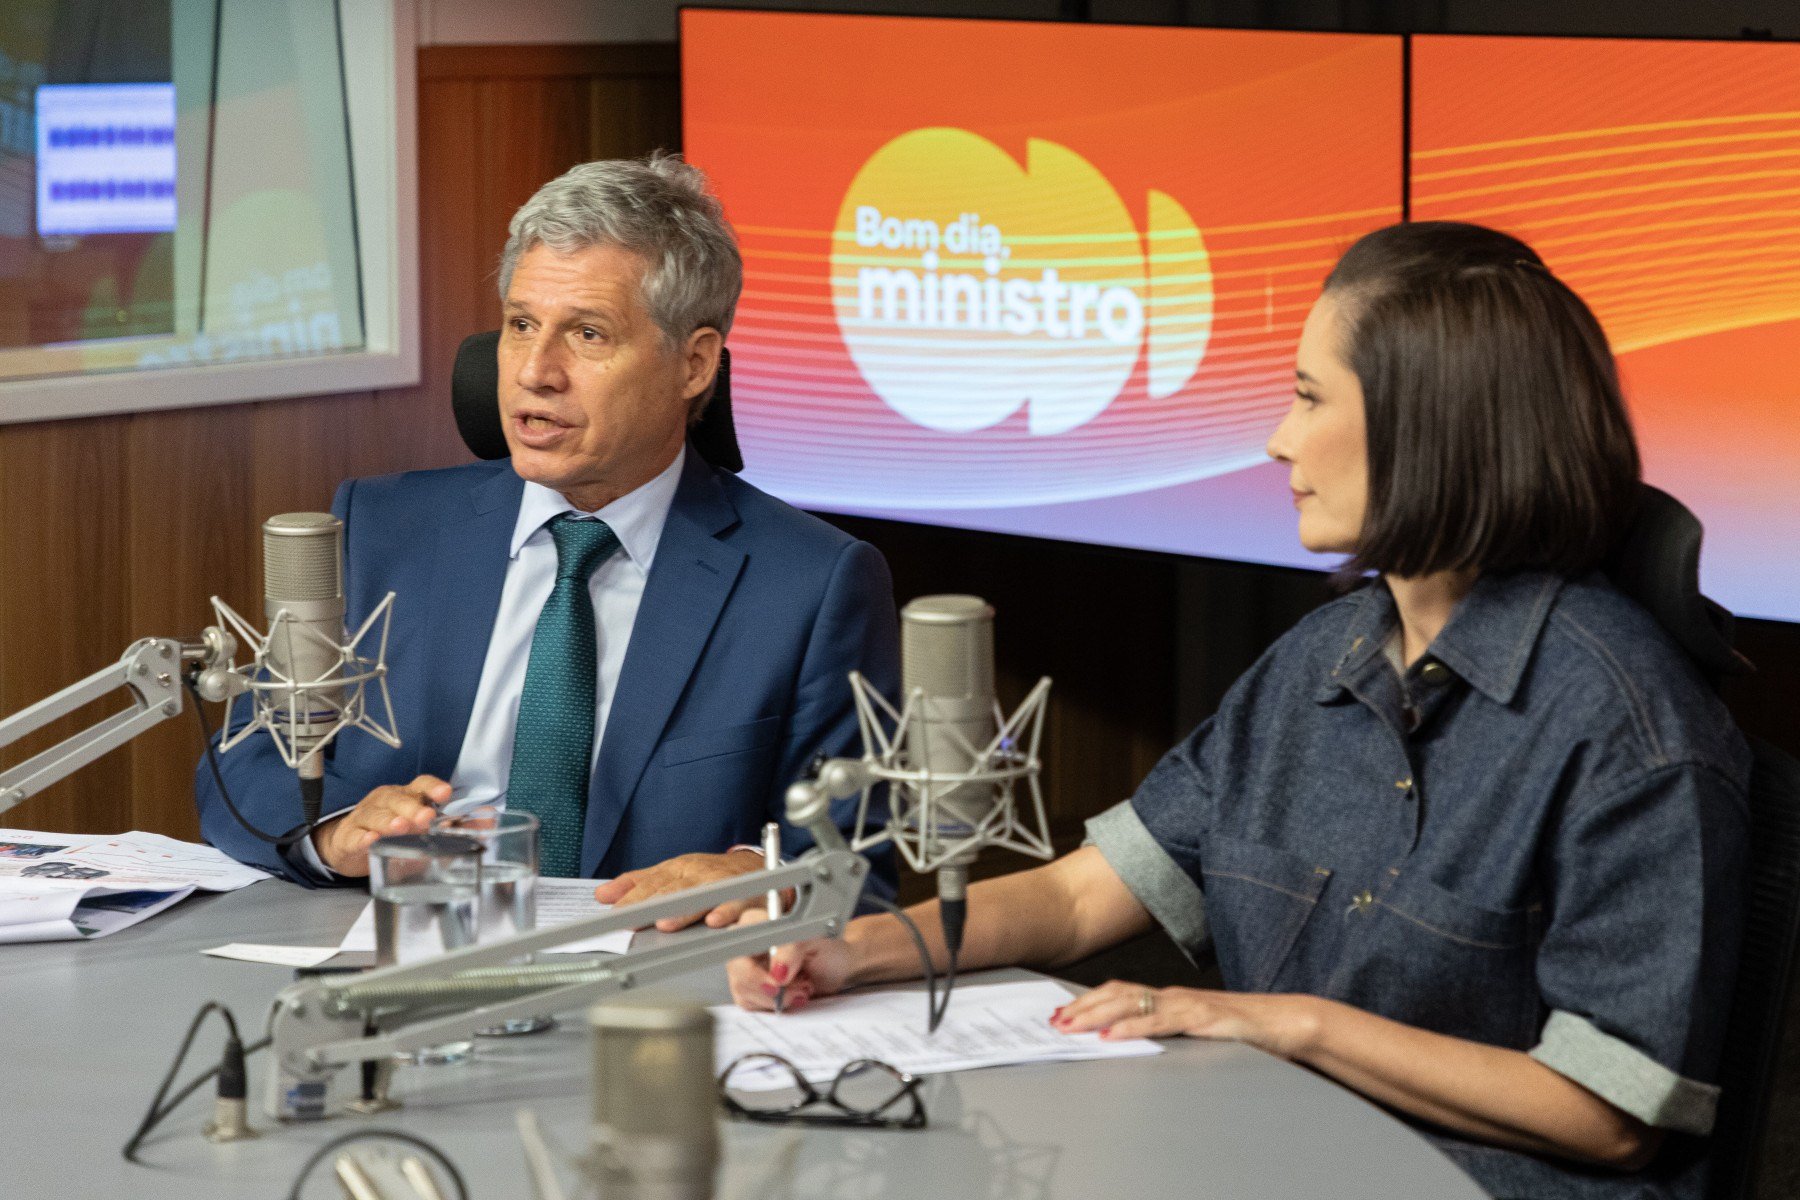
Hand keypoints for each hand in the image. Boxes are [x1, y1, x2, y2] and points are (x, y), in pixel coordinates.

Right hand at [311, 775, 451, 875]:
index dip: (432, 787)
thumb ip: (456, 826)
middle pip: (398, 799)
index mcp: (407, 796)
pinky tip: (371, 841)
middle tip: (426, 818)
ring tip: (401, 828)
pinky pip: (355, 836)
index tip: (445, 794)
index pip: (421, 785)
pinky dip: (362, 839)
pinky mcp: (349, 837)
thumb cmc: (393, 832)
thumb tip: (488, 824)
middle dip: (413, 808)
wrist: (350, 845)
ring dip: (389, 821)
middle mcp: (386, 802)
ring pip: (377, 815)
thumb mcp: (423, 828)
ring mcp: (365, 817)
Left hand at [592, 848, 768, 931]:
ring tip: (666, 924)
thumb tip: (602, 895)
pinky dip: (727, 912)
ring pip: (702, 896)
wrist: (757, 869)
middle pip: (674, 889)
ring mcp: (724, 884)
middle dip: (653, 904)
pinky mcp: (748, 895)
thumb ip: (638, 884)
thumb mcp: (672, 875)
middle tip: (632, 920)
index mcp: (679, 868)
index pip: (652, 883)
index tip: (615, 913)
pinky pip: (738, 903)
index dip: (634, 898)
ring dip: (685, 910)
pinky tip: (714, 921)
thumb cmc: (709, 875)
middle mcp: (700, 874)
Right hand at [725, 909, 856, 1012]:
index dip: (753, 964)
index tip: (778, 982)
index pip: (739, 938)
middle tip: (793, 991)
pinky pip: (751, 1003)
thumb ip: (794, 948)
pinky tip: (794, 995)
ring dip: (775, 998)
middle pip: (737, 969)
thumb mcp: (818, 940)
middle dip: (766, 987)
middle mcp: (749, 942)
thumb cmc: (830, 948)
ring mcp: (748, 966)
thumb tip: (777, 971)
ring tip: (801, 988)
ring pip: (743, 989)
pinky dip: (774, 1005)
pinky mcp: (752, 987)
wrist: (839, 968)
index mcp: (760, 922)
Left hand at [1050, 980, 1324, 1059]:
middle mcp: (1173, 996)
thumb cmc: (1240, 1029)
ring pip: (1133, 1003)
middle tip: (1054, 1021)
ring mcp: (1187, 1004)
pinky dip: (1132, 1027)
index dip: (1088, 1002)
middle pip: (1117, 994)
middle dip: (1083, 1007)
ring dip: (1097, 1014)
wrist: (1282, 1023)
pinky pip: (1161, 1020)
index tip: (1061, 1014)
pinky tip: (1113, 1035)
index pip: (1120, 994)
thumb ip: (1167, 1033)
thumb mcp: (1195, 1032)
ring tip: (1072, 1025)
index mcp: (1169, 999)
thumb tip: (1133, 1044)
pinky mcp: (1202, 1017)